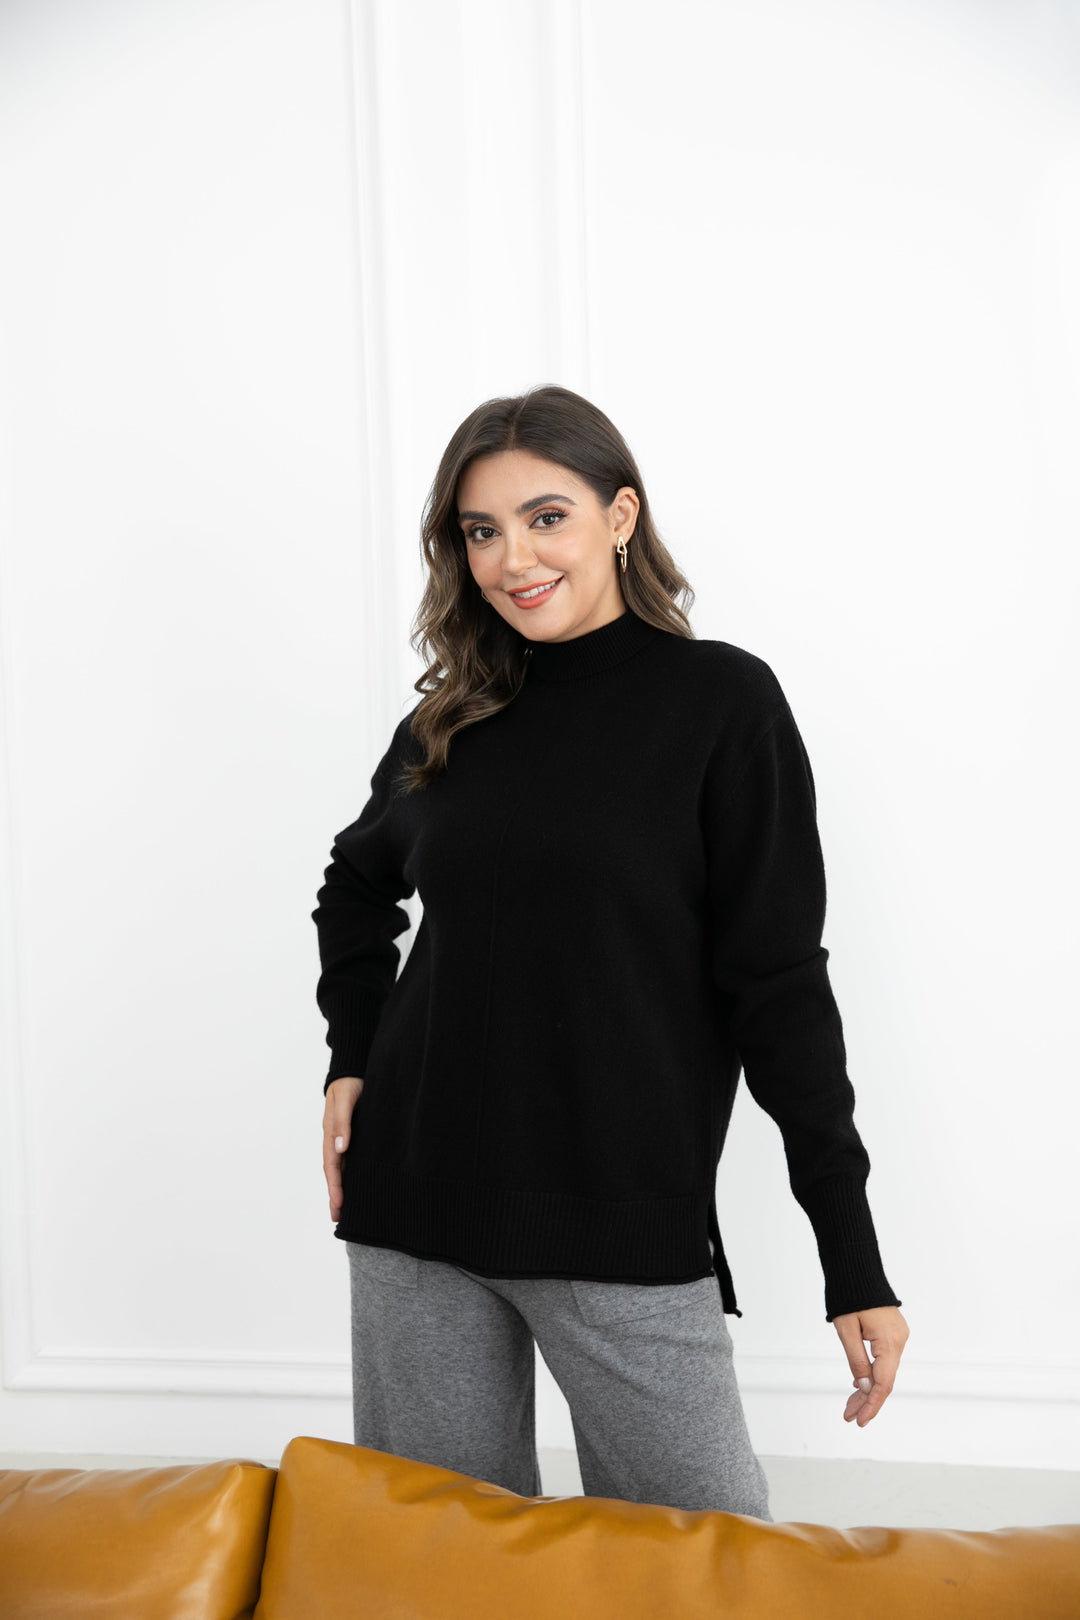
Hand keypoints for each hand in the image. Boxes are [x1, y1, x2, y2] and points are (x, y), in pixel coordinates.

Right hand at [322, 1076, 362, 1221]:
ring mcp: (345, 1137)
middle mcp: (336, 1138)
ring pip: (342, 1167)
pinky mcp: (355, 1134)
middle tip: (338, 1218)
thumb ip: (342, 1121)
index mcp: (331, 1132)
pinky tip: (359, 1184)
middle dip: (336, 1194)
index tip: (339, 1205)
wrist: (355, 1068)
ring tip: (346, 1209)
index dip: (335, 1186)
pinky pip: (352, 1158)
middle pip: (334, 1171)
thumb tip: (340, 1148)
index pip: (332, 1165)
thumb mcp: (346, 1098)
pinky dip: (353, 1173)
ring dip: (343, 1187)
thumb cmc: (350, 1082)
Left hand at [832, 1304, 908, 1425]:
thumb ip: (857, 1361)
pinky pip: (885, 1359)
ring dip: (869, 1388)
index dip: (871, 1404)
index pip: (884, 1383)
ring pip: (886, 1371)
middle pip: (885, 1380)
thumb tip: (865, 1387)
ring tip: (850, 1406)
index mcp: (889, 1341)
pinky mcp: (894, 1333)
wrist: (857, 1269)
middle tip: (849, 1417)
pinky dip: (873, 1373)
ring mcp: (899, 1336)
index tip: (859, 1420)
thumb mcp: (847, 1331)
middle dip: (867, 1401)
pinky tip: (861, 1384)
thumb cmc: (849, 1297)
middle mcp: (899, 1341)